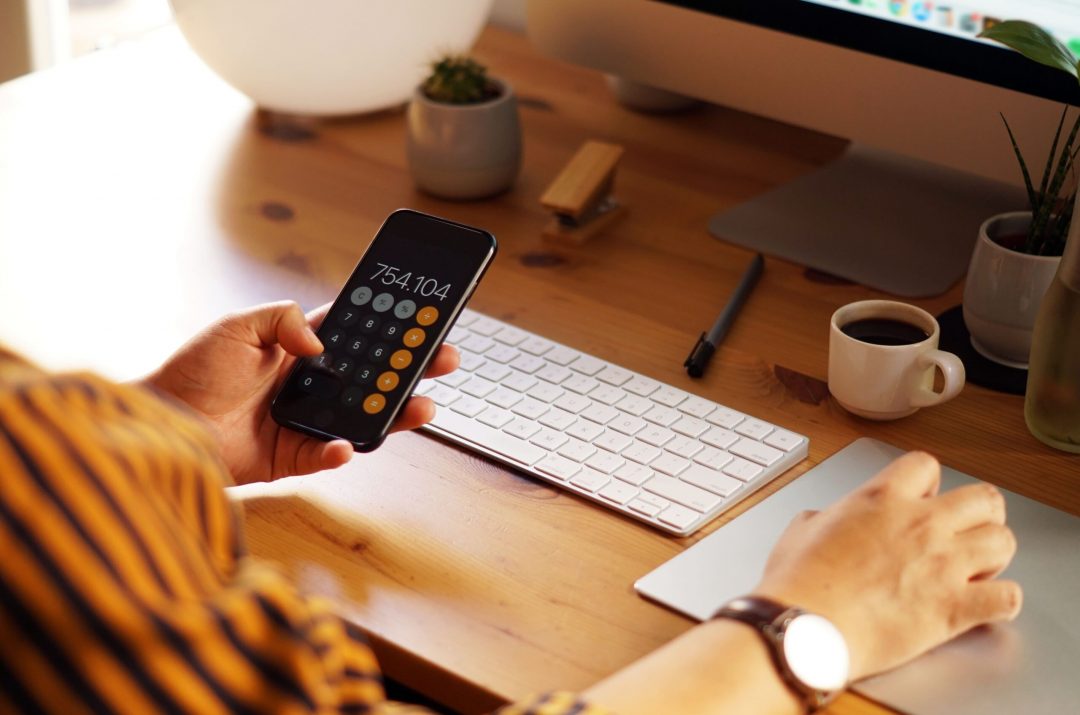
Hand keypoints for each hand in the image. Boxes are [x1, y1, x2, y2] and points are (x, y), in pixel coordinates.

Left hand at [140, 301, 459, 484]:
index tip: (422, 319)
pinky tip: (347, 443)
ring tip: (423, 406)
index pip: (356, 334)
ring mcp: (305, 421)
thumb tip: (320, 343)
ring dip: (396, 412)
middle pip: (373, 375)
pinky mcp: (293, 456)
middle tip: (443, 358)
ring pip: (363, 416)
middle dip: (411, 368)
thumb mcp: (237, 326)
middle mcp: (308, 385)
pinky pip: (327, 455)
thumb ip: (283, 319)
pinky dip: (339, 450)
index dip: (389, 327)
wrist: (161, 424)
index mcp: (298, 349)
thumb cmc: (191, 373)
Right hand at [754, 451, 1020, 681]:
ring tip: (975, 568)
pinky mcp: (954, 608)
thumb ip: (827, 518)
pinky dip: (1001, 601)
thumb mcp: (801, 531)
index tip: (925, 498)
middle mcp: (920, 524)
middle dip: (980, 514)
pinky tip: (983, 604)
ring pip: (1003, 541)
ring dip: (993, 554)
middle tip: (966, 530)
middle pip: (984, 498)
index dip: (928, 483)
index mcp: (880, 498)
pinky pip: (1007, 597)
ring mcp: (943, 565)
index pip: (926, 465)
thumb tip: (827, 523)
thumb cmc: (798, 583)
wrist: (803, 628)